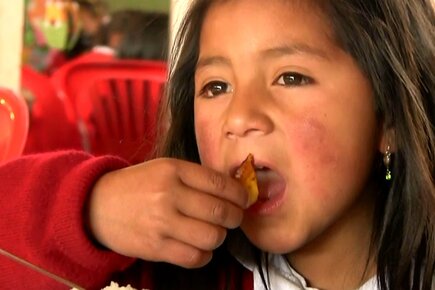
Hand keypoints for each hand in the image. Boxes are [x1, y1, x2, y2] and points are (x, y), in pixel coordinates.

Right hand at [87, 158, 248, 267]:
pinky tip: (200, 246)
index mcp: (173, 170)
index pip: (219, 183)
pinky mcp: (155, 248)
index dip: (240, 194)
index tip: (245, 199)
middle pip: (221, 212)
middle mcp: (168, 195)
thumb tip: (233, 191)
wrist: (96, 206)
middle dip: (236, 217)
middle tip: (234, 217)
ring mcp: (161, 223)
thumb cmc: (137, 185)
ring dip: (220, 237)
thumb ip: (195, 177)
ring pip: (212, 237)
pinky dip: (205, 254)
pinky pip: (195, 257)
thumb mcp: (163, 168)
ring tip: (213, 231)